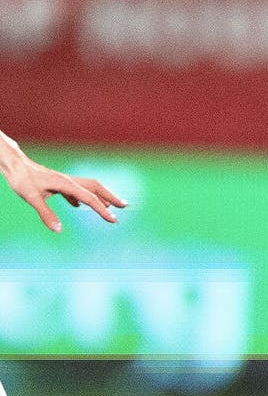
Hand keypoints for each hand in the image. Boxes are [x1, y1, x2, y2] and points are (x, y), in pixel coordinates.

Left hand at [0, 136, 125, 231]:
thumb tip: (59, 230)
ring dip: (100, 196)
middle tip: (125, 206)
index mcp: (66, 184)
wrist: (14, 165)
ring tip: (110, 207)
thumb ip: (46, 214)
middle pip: (96, 188)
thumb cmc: (22, 179)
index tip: (114, 220)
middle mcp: (69, 181)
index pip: (90, 199)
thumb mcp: (32, 198)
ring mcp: (64, 181)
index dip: (102, 211)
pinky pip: (75, 190)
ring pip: (88, 188)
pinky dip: (82, 198)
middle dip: (111, 197)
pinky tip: (78, 206)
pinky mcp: (58, 183)